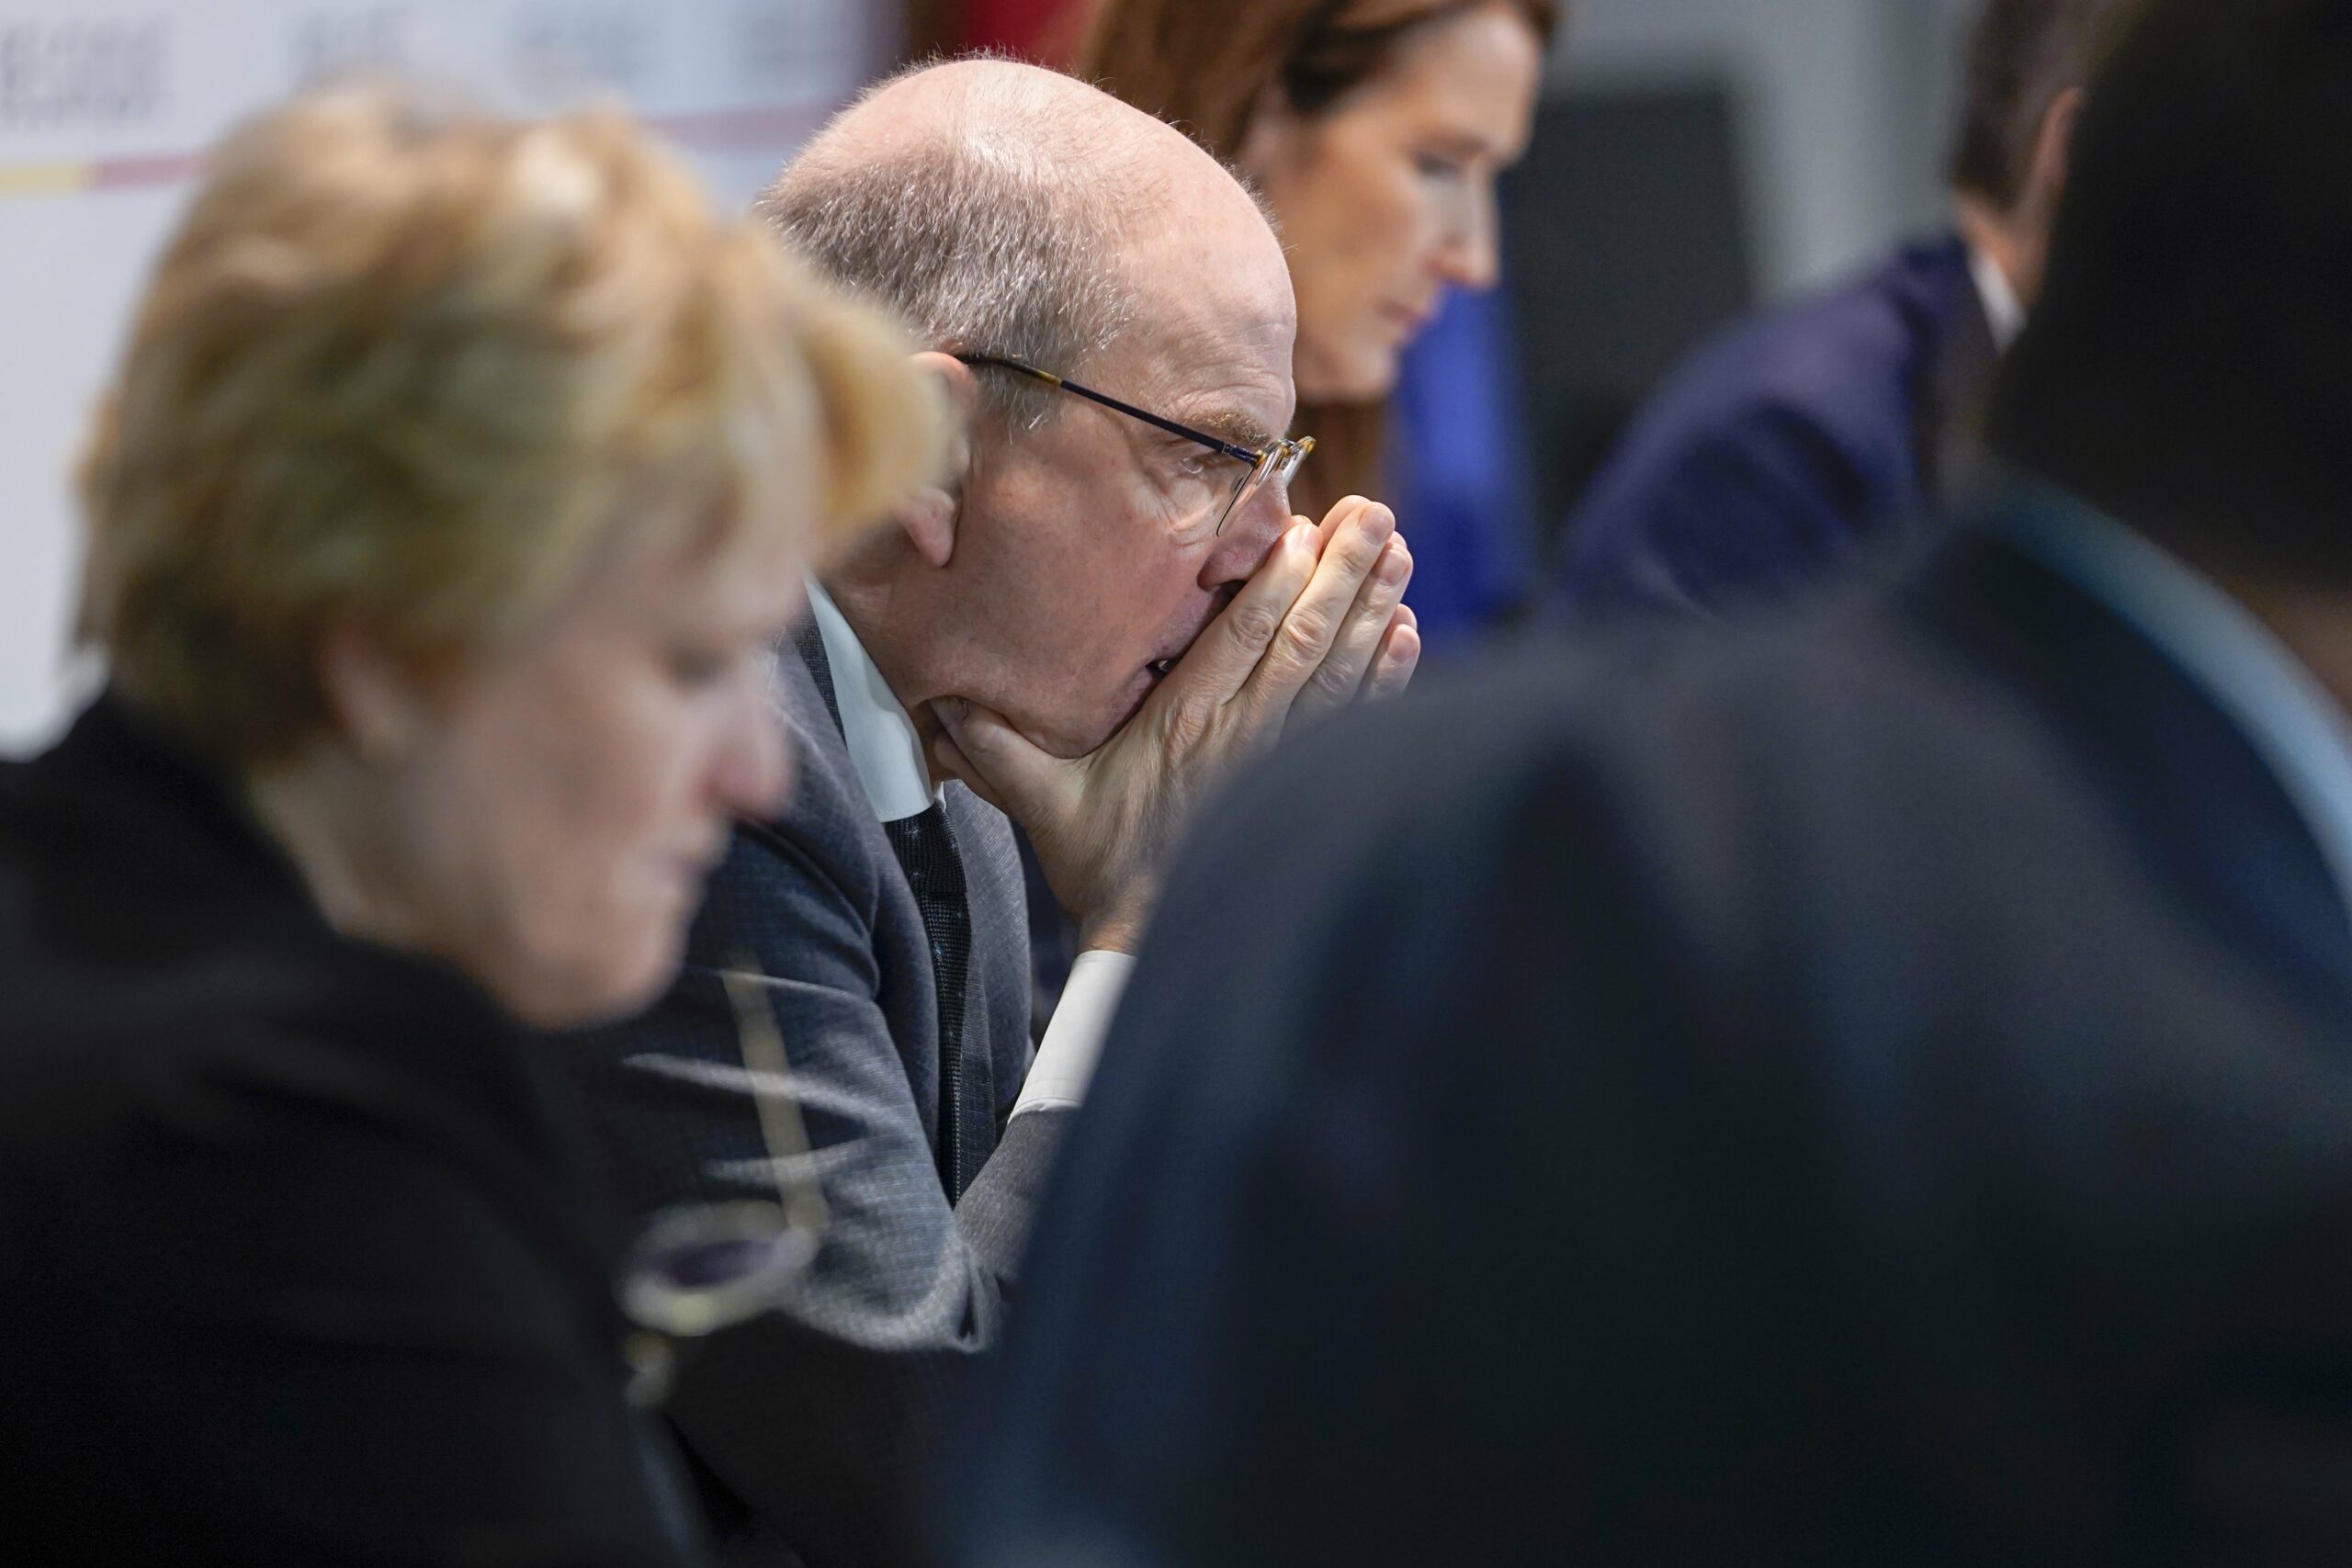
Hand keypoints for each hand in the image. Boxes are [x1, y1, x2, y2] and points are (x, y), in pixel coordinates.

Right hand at [930, 496, 1418, 953]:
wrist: (1152, 938)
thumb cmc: (1101, 865)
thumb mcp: (1040, 804)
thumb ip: (998, 746)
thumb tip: (943, 698)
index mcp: (1182, 727)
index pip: (1240, 640)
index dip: (1275, 582)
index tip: (1304, 529)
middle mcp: (1241, 736)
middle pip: (1303, 641)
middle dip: (1344, 573)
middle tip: (1377, 517)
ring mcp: (1281, 760)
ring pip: (1339, 673)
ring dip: (1373, 609)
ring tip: (1403, 554)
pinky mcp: (1304, 781)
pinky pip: (1354, 720)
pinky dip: (1386, 677)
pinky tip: (1408, 634)